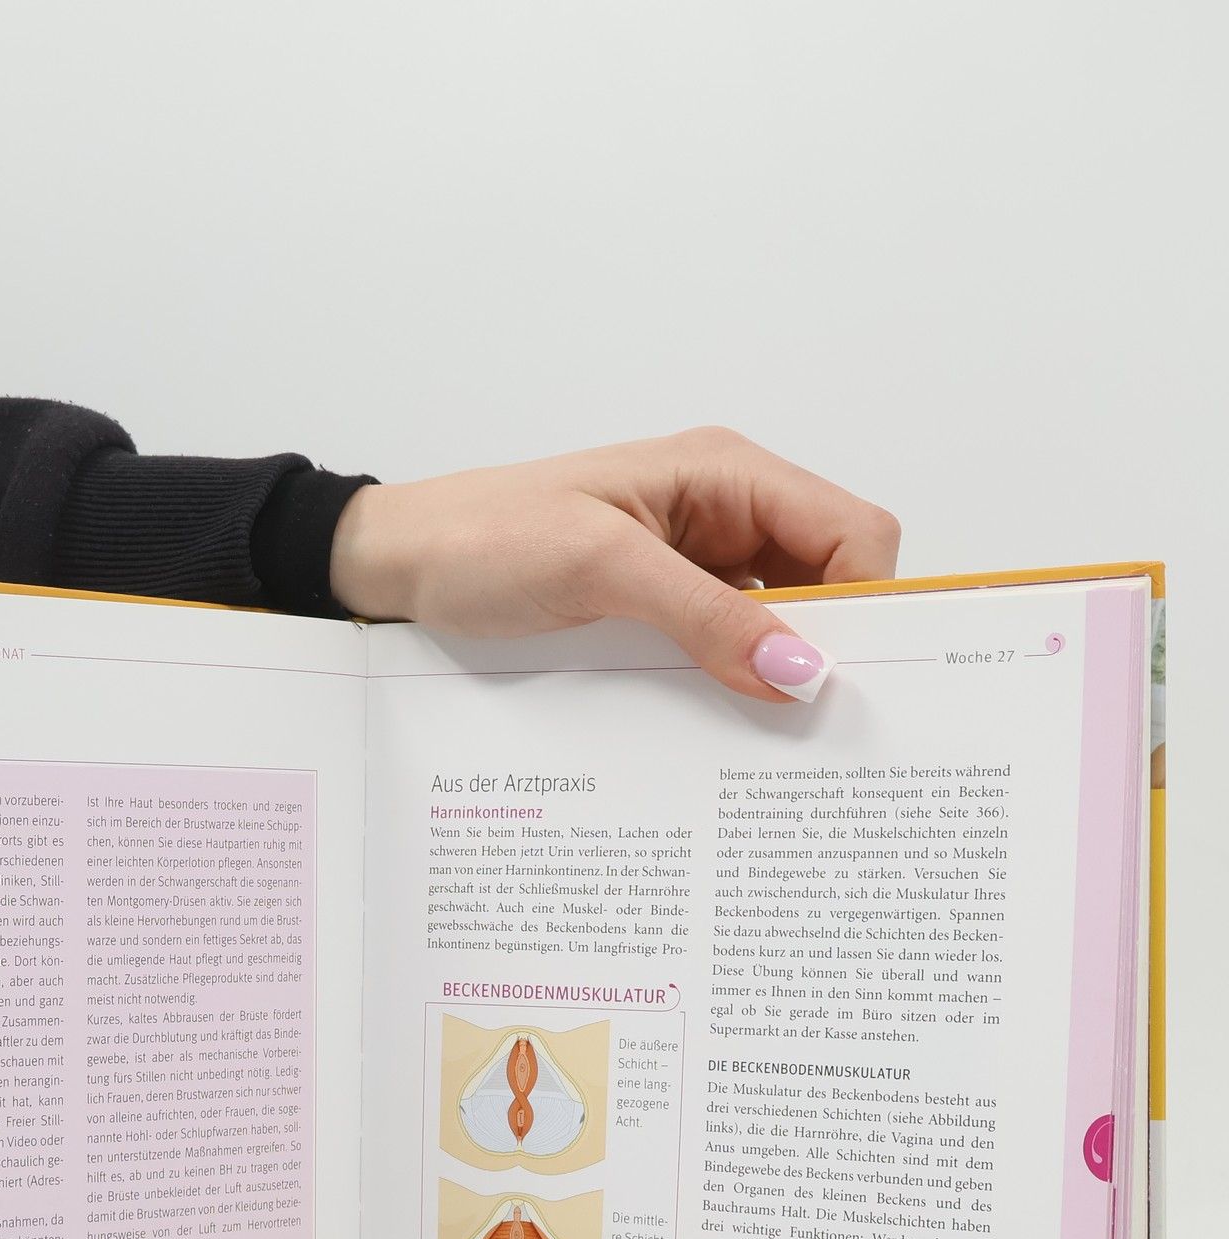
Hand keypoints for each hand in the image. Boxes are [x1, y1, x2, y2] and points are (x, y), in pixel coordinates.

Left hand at [328, 426, 900, 702]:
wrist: (397, 564)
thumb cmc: (483, 539)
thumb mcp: (598, 569)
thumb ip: (704, 614)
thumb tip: (801, 671)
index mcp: (726, 473)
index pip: (854, 531)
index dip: (868, 604)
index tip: (848, 682)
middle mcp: (724, 511)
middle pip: (831, 579)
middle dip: (832, 646)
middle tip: (820, 726)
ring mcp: (694, 562)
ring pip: (783, 621)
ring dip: (780, 670)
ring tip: (773, 737)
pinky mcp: (660, 606)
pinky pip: (728, 644)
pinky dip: (736, 680)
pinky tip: (725, 722)